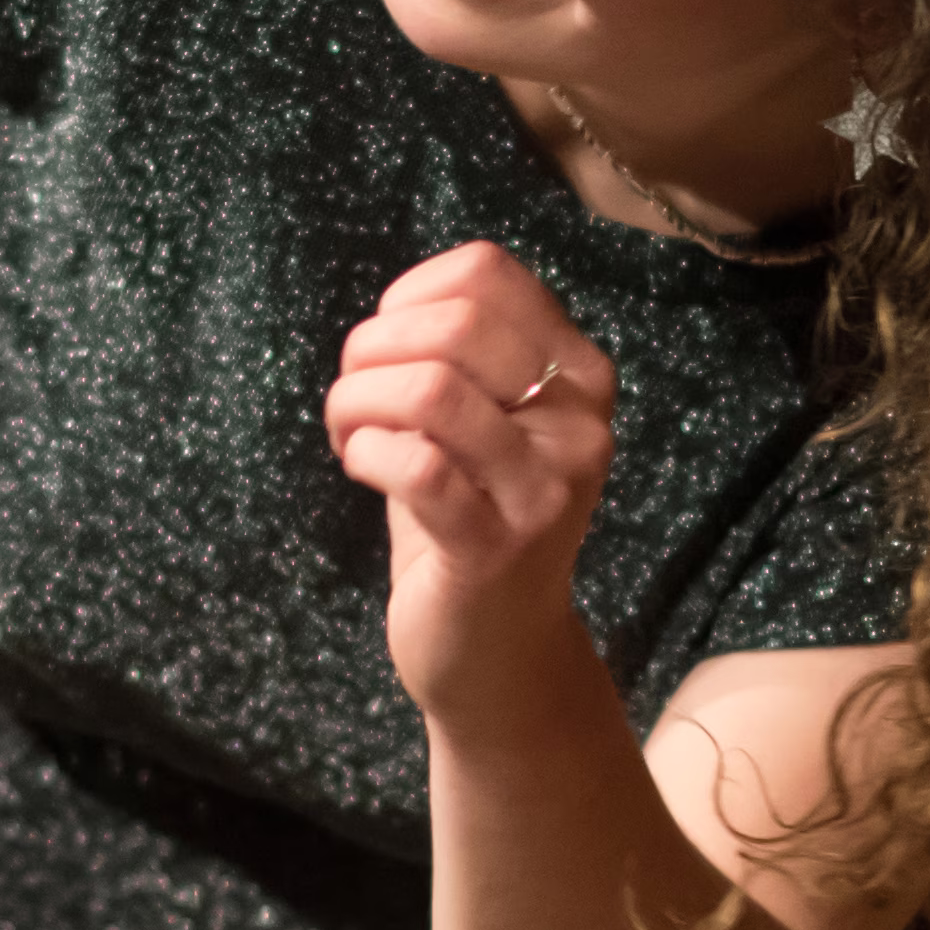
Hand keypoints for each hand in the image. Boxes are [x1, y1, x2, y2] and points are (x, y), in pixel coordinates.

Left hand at [322, 240, 616, 728]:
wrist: (499, 657)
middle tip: (352, 399)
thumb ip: (458, 354)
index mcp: (579, 375)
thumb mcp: (482, 423)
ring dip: (357, 402)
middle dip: (370, 350)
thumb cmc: (471, 520)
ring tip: (349, 435)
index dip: (407, 297)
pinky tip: (361, 469)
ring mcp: (545, 489)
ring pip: (431, 389)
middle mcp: (579, 424)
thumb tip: (394, 309)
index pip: (486, 272)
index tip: (386, 350)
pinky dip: (365, 453)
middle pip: (452, 324)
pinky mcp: (497, 548)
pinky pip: (416, 464)